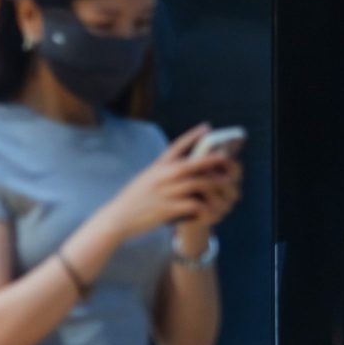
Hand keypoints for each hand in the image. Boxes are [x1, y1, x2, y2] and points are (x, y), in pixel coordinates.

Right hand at [99, 123, 233, 240]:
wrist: (118, 217)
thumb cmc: (133, 198)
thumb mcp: (146, 178)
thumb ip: (163, 171)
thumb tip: (181, 167)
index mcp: (157, 166)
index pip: (177, 146)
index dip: (193, 135)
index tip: (207, 127)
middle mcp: (162, 176)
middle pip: (193, 163)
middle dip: (211, 159)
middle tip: (226, 158)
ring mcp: (166, 192)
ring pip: (197, 183)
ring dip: (214, 183)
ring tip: (226, 183)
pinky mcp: (168, 209)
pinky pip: (193, 204)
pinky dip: (204, 205)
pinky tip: (211, 206)